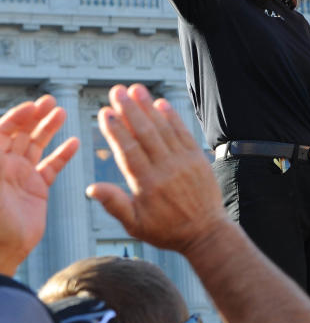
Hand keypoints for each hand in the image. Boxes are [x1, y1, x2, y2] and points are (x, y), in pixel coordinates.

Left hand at [0, 96, 77, 274]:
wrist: (1, 251)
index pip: (2, 131)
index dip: (17, 117)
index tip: (33, 106)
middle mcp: (4, 166)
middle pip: (20, 133)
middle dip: (35, 116)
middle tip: (50, 102)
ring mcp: (21, 176)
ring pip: (37, 146)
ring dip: (49, 128)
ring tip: (62, 113)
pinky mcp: (37, 189)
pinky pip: (52, 167)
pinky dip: (63, 154)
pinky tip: (74, 143)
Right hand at [86, 84, 228, 255]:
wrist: (206, 232)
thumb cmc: (167, 230)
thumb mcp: (135, 225)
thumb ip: (115, 204)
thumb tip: (91, 187)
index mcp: (148, 185)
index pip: (128, 151)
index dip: (116, 130)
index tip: (105, 112)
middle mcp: (166, 169)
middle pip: (145, 133)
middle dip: (130, 110)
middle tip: (116, 90)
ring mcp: (184, 161)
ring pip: (164, 129)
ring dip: (149, 107)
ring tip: (136, 89)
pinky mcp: (198, 158)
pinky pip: (183, 133)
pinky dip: (172, 117)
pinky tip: (161, 103)